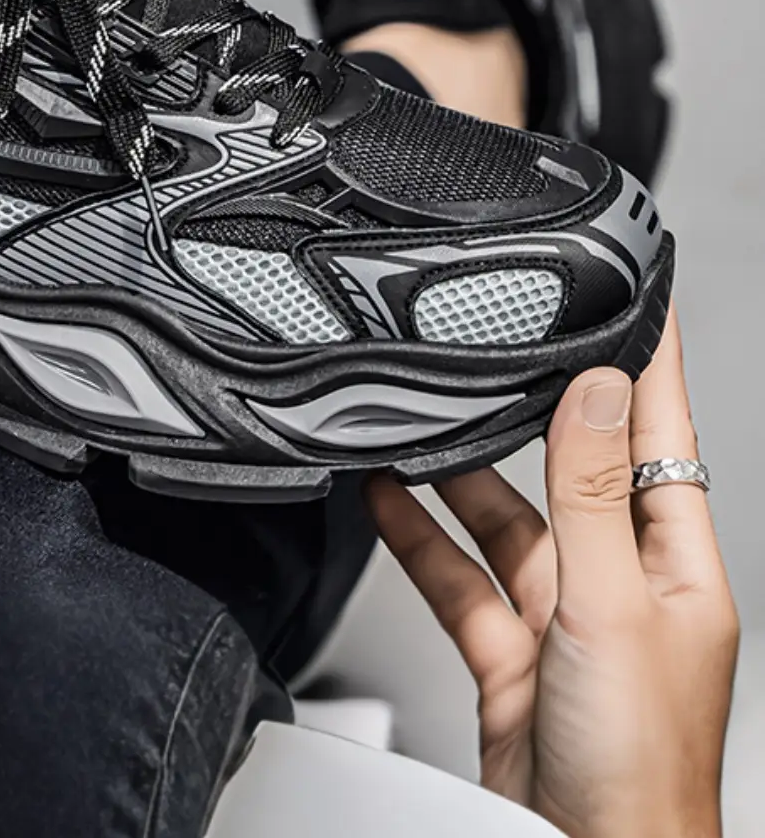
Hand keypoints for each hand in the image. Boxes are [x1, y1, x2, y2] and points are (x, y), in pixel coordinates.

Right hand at [368, 307, 737, 837]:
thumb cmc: (638, 772)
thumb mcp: (611, 608)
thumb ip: (591, 495)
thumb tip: (596, 389)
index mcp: (678, 568)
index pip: (664, 435)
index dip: (649, 361)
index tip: (637, 291)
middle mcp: (625, 586)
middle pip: (577, 469)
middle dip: (536, 407)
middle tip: (503, 338)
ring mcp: (565, 623)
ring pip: (506, 519)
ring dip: (460, 473)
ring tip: (417, 412)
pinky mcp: (511, 659)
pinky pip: (459, 578)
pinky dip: (419, 536)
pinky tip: (386, 497)